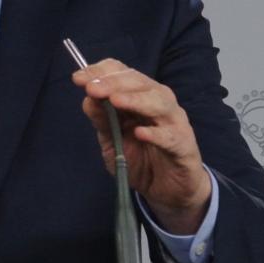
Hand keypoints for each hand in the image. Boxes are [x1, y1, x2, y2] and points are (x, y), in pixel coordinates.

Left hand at [72, 60, 210, 234]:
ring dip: (136, 100)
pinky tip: (140, 133)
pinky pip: (171, 136)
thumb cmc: (141, 159)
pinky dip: (156, 133)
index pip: (123, 73)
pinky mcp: (184, 146)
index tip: (78, 78)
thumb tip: (87, 98)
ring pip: (160, 102)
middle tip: (92, 88)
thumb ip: (102, 120)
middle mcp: (159, 103)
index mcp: (140, 96)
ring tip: (115, 101)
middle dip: (114, 83)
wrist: (167, 190)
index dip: (101, 72)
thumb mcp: (112, 140)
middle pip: (141, 83)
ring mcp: (175, 123)